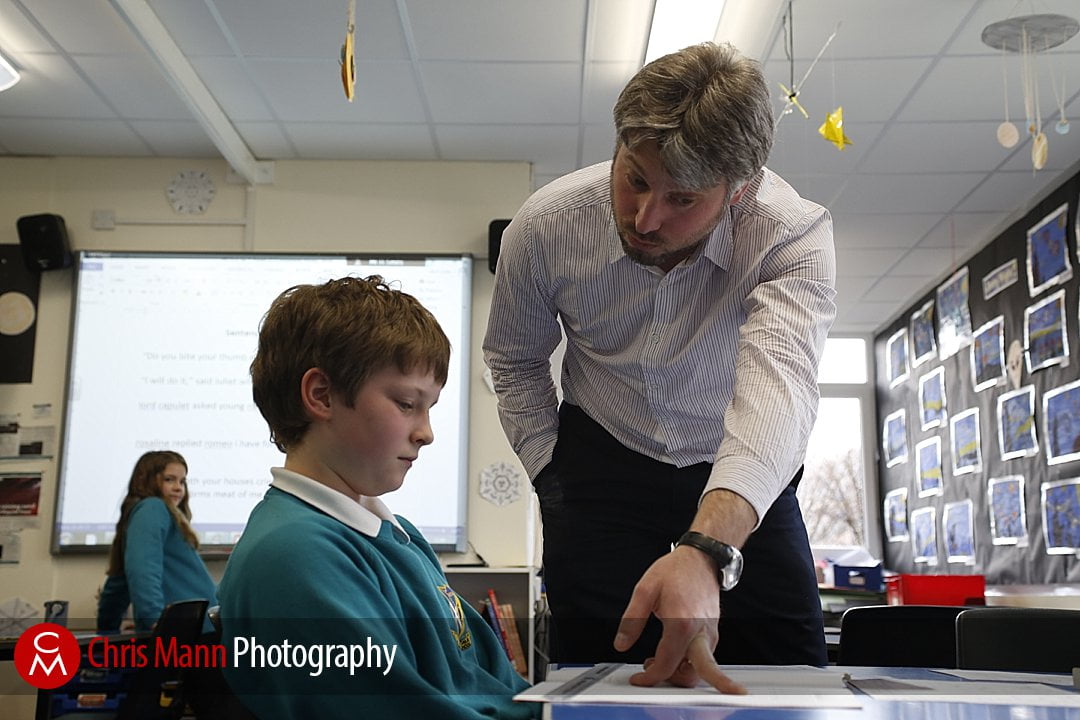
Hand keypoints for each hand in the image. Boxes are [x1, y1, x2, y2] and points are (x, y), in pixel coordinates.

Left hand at [614, 546, 745, 693]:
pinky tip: (671, 653)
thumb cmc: (676, 571)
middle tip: (656, 681)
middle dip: (675, 684)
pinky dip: (688, 663)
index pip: (666, 664)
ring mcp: (710, 634)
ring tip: (656, 661)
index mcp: (681, 624)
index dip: (650, 677)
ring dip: (679, 673)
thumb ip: (631, 620)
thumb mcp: (645, 590)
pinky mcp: (713, 633)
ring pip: (701, 670)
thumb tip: (621, 644)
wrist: (701, 559)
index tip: (639, 678)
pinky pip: (704, 658)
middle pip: (694, 675)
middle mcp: (701, 633)